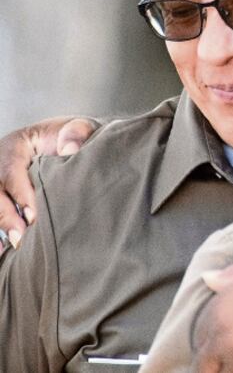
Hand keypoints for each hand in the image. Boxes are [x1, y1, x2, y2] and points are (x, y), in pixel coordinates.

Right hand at [0, 117, 98, 243]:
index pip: (10, 169)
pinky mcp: (2, 197)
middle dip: (6, 215)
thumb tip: (70, 150)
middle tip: (21, 237)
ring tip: (8, 249)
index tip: (33, 213)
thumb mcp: (78, 128)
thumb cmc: (73, 137)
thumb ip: (77, 134)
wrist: (68, 141)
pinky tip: (2, 251)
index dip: (20, 193)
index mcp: (15, 145)